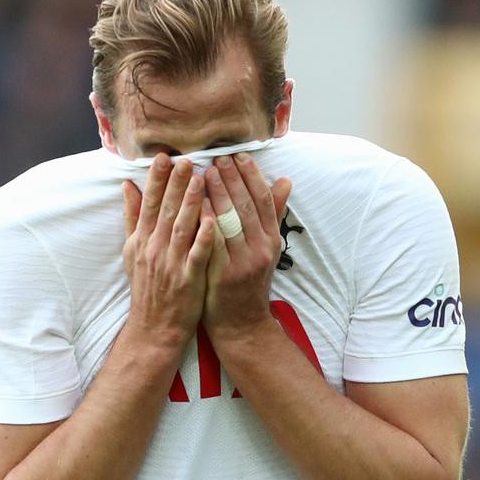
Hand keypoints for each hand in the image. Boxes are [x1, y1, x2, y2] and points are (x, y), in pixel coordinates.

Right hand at [121, 154, 215, 348]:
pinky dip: (204, 236)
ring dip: (191, 202)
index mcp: (141, 239)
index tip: (163, 156)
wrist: (154, 327)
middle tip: (186, 158)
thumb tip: (127, 186)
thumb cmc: (148, 287)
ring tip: (202, 178)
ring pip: (181, 227)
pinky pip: (197, 254)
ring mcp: (170, 263)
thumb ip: (133, 217)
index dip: (156, 179)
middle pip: (165, 209)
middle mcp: (153, 248)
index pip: (148, 203)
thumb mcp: (132, 251)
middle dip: (175, 183)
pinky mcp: (187, 279)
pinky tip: (213, 218)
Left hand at [203, 151, 291, 338]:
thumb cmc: (249, 281)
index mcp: (271, 240)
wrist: (240, 323)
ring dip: (217, 195)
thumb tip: (285, 181)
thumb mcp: (267, 248)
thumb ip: (273, 214)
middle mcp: (261, 249)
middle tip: (218, 158)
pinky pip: (213, 243)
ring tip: (204, 173)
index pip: (263, 200)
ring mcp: (243, 263)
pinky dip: (204, 222)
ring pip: (230, 222)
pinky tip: (194, 205)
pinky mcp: (223, 275)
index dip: (252, 176)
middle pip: (246, 207)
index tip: (238, 156)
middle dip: (232, 180)